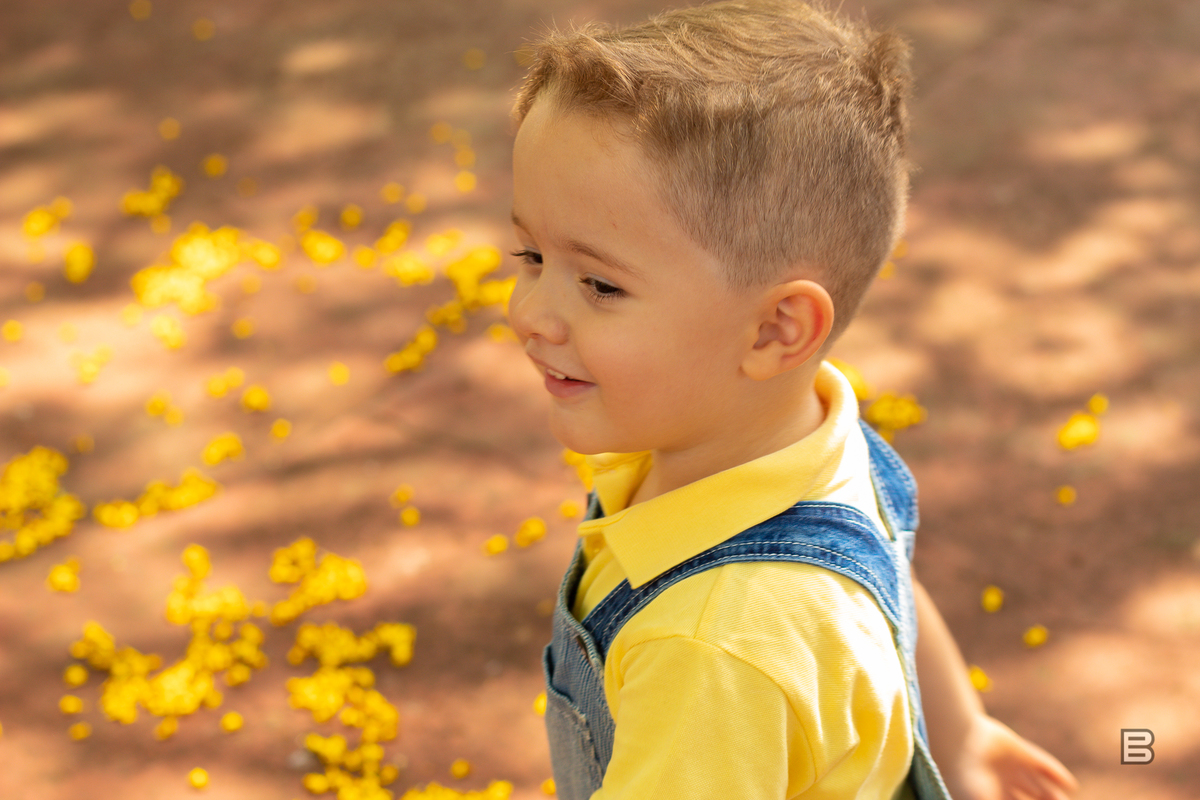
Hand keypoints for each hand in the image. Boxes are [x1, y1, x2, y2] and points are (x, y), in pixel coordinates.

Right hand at [940, 713, 1078, 799]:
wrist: (959, 742)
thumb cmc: (967, 781)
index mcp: (989, 796)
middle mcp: (1000, 783)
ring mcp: (1010, 765)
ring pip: (1037, 784)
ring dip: (1052, 795)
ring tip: (1060, 799)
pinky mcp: (1017, 749)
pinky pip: (1041, 764)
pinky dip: (1056, 773)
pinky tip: (1069, 784)